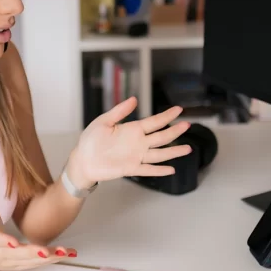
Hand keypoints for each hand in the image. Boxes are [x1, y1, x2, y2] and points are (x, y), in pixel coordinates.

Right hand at [0, 174, 74, 270]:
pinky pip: (40, 264)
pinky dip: (54, 259)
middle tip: (46, 251)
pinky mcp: (24, 265)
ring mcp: (13, 262)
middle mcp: (2, 253)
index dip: (5, 241)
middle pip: (18, 255)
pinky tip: (67, 254)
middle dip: (33, 253)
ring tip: (65, 252)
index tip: (14, 243)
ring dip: (49, 257)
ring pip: (32, 261)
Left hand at [68, 97, 191, 188]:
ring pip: (159, 154)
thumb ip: (119, 111)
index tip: (179, 109)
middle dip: (174, 131)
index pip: (154, 122)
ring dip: (173, 151)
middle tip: (188, 125)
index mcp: (132, 129)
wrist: (82, 160)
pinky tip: (171, 169)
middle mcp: (138, 143)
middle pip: (161, 137)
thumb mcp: (104, 121)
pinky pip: (148, 170)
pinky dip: (159, 170)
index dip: (167, 116)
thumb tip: (134, 99)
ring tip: (188, 148)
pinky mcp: (131, 168)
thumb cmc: (91, 140)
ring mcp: (136, 156)